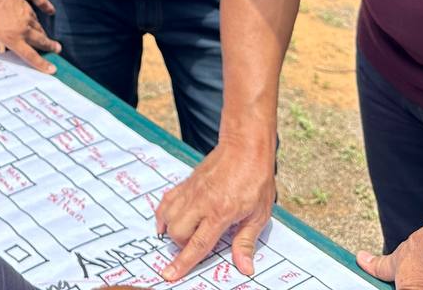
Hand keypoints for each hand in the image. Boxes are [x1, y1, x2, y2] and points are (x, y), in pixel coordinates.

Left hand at [0, 0, 59, 73]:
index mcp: (13, 39)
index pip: (31, 56)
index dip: (42, 64)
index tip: (52, 70)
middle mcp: (23, 30)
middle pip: (42, 42)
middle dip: (51, 47)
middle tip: (58, 50)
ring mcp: (27, 18)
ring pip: (40, 30)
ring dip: (44, 37)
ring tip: (47, 41)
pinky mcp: (28, 8)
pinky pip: (35, 20)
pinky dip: (37, 25)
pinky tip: (34, 26)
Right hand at [155, 137, 277, 280]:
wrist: (245, 147)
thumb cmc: (256, 180)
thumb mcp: (259, 214)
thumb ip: (246, 242)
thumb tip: (244, 267)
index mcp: (221, 213)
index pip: (197, 244)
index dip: (183, 262)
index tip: (169, 274)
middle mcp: (201, 202)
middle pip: (178, 232)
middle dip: (180, 246)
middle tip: (194, 246)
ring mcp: (191, 191)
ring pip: (168, 216)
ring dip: (171, 230)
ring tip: (181, 234)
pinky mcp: (187, 182)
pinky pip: (167, 200)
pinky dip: (164, 213)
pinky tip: (168, 220)